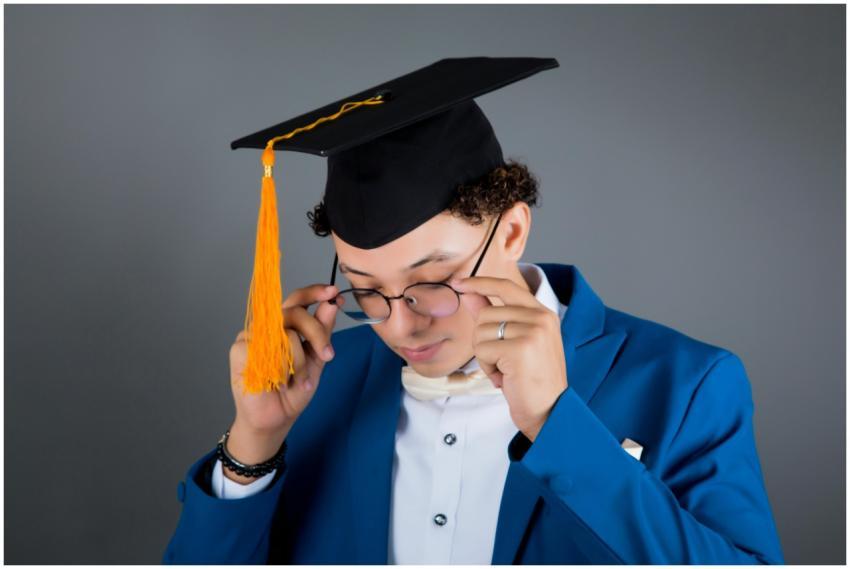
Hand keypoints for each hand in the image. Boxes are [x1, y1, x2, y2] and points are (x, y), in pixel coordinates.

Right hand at [229, 284, 341, 436]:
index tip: (333, 293)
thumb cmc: (294, 390)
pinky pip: (270, 348)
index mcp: (285, 326)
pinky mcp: (239, 349)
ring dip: (300, 361)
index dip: (314, 292)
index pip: (298, 299)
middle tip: (328, 355)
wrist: (277, 419)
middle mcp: (267, 327)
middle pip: (296, 312)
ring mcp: (251, 336)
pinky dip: (281, 368)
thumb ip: (323, 332)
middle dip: (317, 333)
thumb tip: (331, 303)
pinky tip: (278, 381)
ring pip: (286, 332)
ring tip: (298, 379)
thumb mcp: (317, 359)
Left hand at [451, 276, 567, 441]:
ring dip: (485, 356)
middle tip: (500, 361)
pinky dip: (488, 368)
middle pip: (486, 314)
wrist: (550, 411)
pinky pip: (483, 350)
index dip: (479, 283)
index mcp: (543, 313)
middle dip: (483, 340)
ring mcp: (532, 332)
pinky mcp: (520, 348)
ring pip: (481, 332)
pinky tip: (504, 378)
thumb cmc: (532, 380)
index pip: (506, 287)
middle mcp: (541, 318)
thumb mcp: (515, 343)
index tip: (458, 283)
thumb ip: (494, 316)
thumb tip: (469, 294)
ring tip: (506, 371)